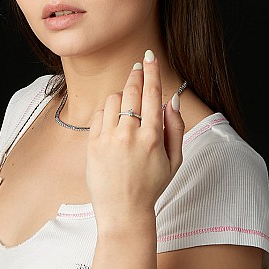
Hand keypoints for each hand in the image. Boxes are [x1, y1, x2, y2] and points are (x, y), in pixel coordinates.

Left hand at [86, 51, 184, 229]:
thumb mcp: (174, 160)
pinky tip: (113, 120)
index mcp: (153, 137)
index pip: (152, 94)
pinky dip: (107, 112)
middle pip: (131, 91)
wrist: (123, 211)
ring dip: (121, 97)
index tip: (149, 58)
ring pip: (113, 100)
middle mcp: (130, 135)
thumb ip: (176, 128)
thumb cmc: (151, 186)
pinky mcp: (92, 144)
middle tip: (138, 67)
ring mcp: (108, 139)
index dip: (152, 72)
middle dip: (136, 75)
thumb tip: (172, 100)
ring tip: (127, 107)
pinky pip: (99, 114)